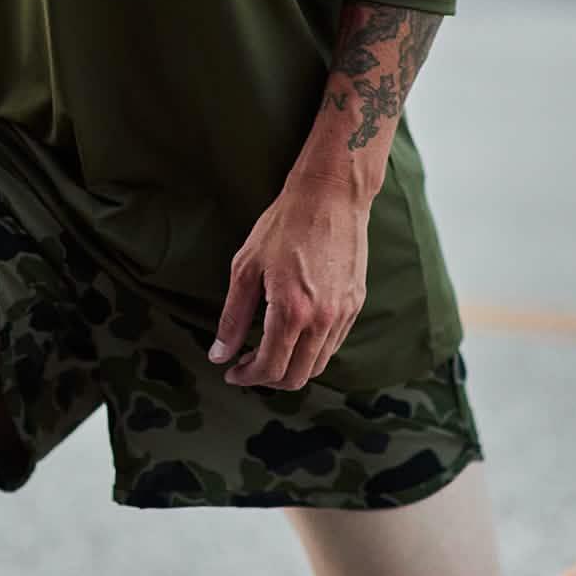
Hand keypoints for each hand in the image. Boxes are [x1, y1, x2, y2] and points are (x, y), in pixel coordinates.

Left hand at [208, 174, 368, 390]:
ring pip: (318, 364)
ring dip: (290, 367)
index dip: (247, 377)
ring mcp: (344, 314)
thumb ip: (233, 317)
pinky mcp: (355, 304)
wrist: (330, 196)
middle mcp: (323, 319)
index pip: (271, 367)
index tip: (231, 372)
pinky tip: (292, 335)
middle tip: (245, 365)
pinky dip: (311, 351)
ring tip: (266, 351)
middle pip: (297, 376)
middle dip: (267, 379)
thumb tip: (219, 354)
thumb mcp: (246, 268)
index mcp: (292, 311)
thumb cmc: (283, 226)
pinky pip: (333, 344)